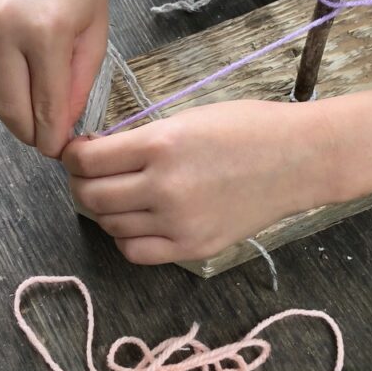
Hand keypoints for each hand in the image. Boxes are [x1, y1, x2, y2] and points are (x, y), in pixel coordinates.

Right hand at [0, 0, 107, 156]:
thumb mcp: (94, 36)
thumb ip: (78, 86)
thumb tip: (60, 128)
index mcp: (46, 33)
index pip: (46, 108)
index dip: (51, 138)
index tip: (55, 149)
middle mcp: (4, 29)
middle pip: (9, 110)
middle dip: (28, 132)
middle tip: (41, 133)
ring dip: (1, 112)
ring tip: (22, 99)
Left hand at [63, 100, 341, 263]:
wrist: (300, 159)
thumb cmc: (248, 128)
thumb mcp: (187, 118)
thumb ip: (141, 139)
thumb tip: (96, 154)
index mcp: (161, 144)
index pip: (88, 158)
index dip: (72, 155)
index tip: (76, 151)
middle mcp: (165, 186)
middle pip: (90, 195)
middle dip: (80, 182)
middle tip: (89, 174)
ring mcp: (179, 222)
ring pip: (110, 225)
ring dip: (104, 209)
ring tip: (118, 193)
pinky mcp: (193, 248)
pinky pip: (135, 252)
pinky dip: (125, 237)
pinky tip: (137, 220)